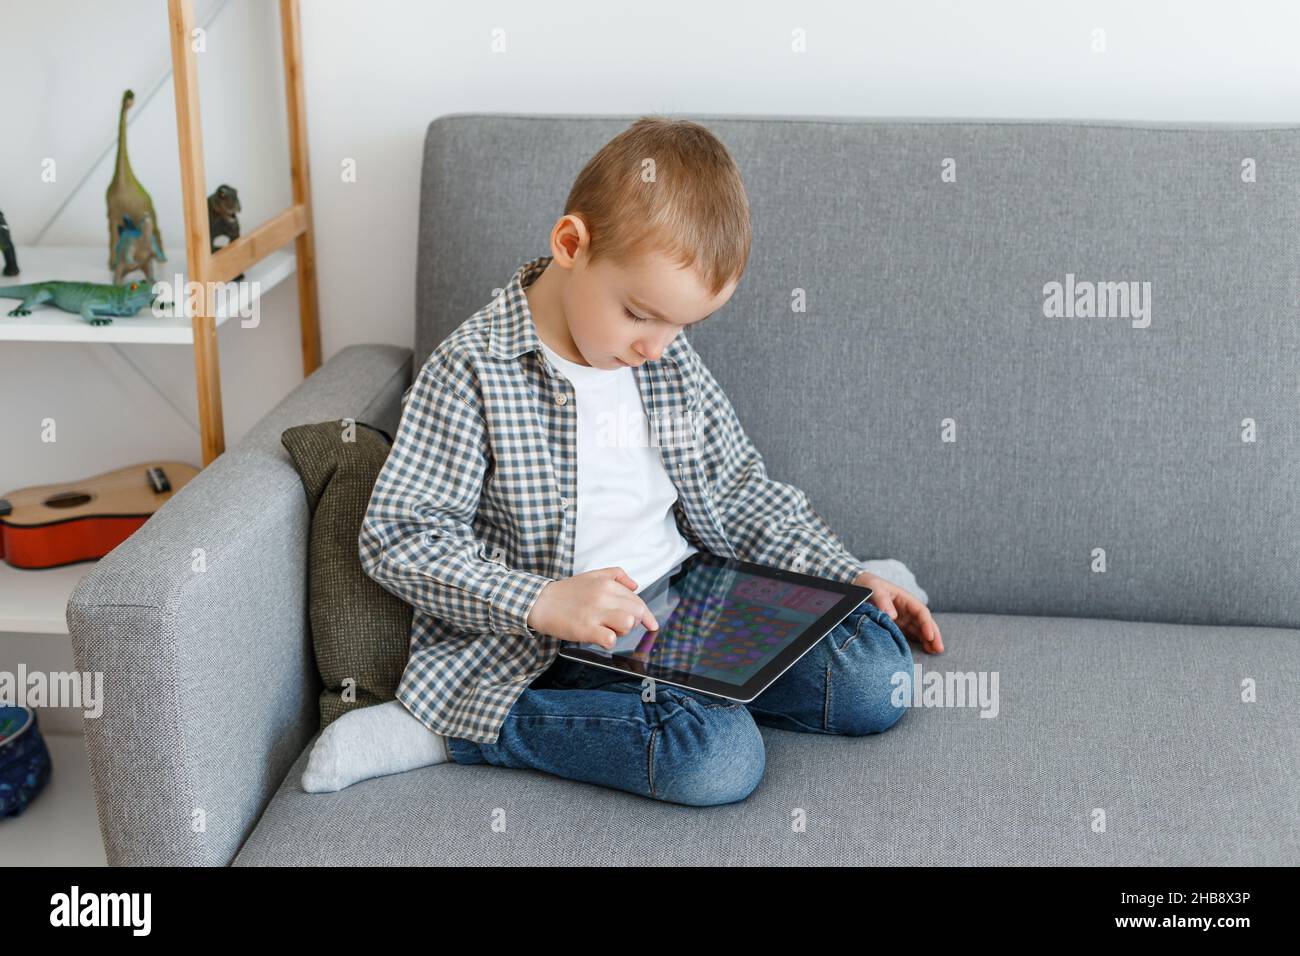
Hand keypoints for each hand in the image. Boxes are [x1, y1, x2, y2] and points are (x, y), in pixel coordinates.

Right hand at [527, 566, 659, 648]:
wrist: (540, 602)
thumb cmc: (567, 592)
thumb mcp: (593, 575)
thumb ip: (617, 575)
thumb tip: (636, 585)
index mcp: (607, 583)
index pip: (637, 600)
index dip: (647, 615)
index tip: (652, 624)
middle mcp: (604, 596)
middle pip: (637, 612)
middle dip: (633, 622)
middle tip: (618, 624)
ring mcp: (595, 613)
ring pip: (628, 623)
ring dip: (622, 630)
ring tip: (608, 628)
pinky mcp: (585, 629)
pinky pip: (611, 639)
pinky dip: (609, 641)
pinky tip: (599, 637)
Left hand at [853, 570, 943, 653]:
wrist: (860, 586)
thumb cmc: (869, 586)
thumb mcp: (875, 589)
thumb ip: (883, 601)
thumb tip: (893, 616)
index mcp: (905, 599)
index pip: (921, 612)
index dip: (927, 624)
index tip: (930, 636)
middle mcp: (907, 609)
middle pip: (925, 622)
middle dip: (934, 635)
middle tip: (939, 649)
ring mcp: (903, 618)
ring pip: (920, 629)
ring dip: (928, 640)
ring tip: (934, 652)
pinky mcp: (898, 625)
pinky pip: (910, 633)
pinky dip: (918, 641)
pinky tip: (924, 650)